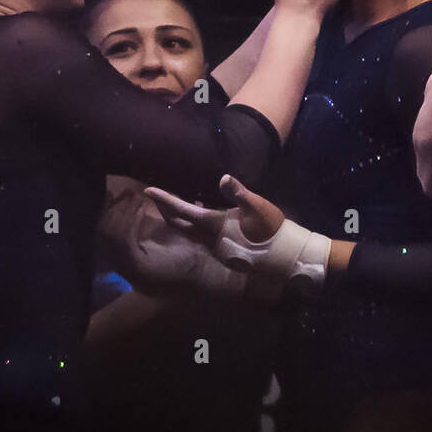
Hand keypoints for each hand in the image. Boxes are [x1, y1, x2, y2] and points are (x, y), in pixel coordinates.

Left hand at [144, 175, 330, 287]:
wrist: (282, 254)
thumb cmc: (269, 228)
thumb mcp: (256, 206)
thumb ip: (238, 192)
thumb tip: (223, 177)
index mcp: (213, 224)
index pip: (181, 211)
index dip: (164, 200)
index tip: (148, 190)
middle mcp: (209, 238)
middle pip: (179, 224)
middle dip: (166, 210)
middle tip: (158, 197)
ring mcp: (215, 248)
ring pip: (189, 231)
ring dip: (181, 218)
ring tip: (180, 202)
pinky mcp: (224, 253)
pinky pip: (201, 236)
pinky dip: (195, 224)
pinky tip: (204, 215)